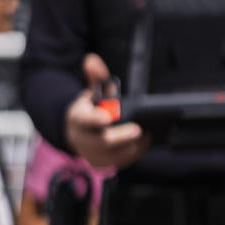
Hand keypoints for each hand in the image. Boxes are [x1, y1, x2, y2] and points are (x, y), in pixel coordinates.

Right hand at [63, 54, 148, 169]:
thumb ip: (96, 77)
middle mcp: (83, 139)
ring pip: (115, 156)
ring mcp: (92, 154)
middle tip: (138, 130)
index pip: (85, 120)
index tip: (106, 117)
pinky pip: (121, 162)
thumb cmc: (90, 110)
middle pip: (103, 142)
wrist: (78, 133)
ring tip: (145, 135)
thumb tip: (92, 60)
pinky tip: (143, 143)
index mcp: (79, 119)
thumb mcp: (91, 92)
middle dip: (121, 137)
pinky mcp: (103, 164)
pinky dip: (134, 153)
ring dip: (132, 146)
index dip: (95, 119)